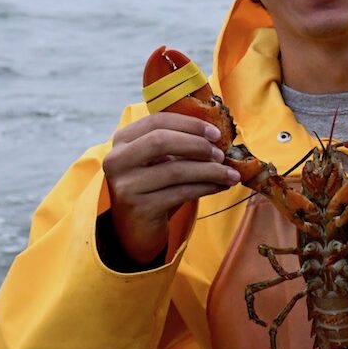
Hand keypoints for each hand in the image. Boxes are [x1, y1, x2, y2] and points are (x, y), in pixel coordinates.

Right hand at [102, 113, 239, 262]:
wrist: (136, 227)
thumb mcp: (159, 159)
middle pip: (161, 141)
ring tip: (230, 174)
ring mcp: (127, 185)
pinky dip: (206, 187)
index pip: (157, 121)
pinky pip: (181, 192)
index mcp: (122, 139)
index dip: (189, 124)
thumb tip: (217, 135)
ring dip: (210, 170)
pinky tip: (220, 186)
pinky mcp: (140, 207)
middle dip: (197, 145)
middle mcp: (117, 160)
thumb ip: (178, 142)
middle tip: (221, 154)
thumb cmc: (153, 185)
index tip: (215, 133)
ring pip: (175, 170)